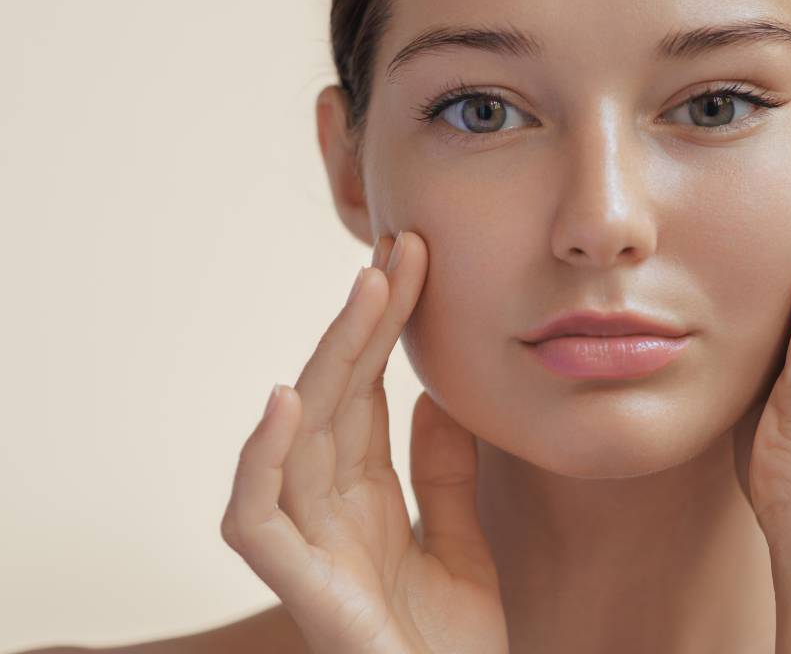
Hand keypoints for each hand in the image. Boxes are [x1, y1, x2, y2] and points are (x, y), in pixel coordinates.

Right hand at [220, 232, 508, 653]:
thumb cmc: (453, 649)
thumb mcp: (463, 544)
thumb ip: (445, 475)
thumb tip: (433, 394)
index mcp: (364, 499)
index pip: (367, 394)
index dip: (385, 328)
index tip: (414, 259)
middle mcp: (328, 511)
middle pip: (336, 397)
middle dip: (365, 320)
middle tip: (400, 246)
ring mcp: (310, 546)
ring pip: (299, 436)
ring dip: (330, 359)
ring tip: (369, 288)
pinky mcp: (302, 589)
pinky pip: (257, 518)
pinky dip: (263, 458)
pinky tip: (290, 395)